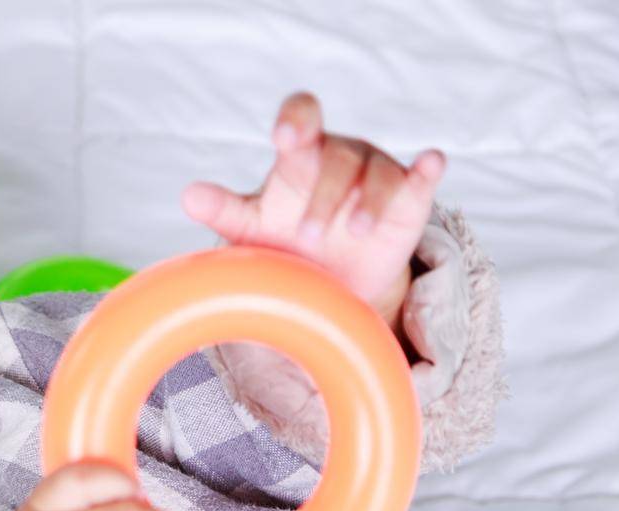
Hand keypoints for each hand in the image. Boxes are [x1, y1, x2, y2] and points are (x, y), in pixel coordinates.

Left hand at [180, 90, 445, 317]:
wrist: (328, 286)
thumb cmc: (284, 245)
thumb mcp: (251, 228)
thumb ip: (223, 209)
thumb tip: (188, 196)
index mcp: (302, 154)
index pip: (301, 117)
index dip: (296, 121)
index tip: (286, 137)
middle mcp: (341, 157)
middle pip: (337, 159)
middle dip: (323, 195)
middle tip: (307, 236)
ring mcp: (378, 174)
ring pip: (378, 175)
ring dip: (369, 200)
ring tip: (354, 231)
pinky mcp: (409, 199)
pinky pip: (421, 178)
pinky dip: (427, 169)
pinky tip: (430, 162)